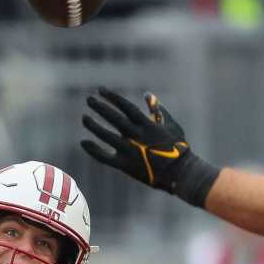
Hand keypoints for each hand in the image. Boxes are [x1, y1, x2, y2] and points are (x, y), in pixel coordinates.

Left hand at [81, 89, 219, 205]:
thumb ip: (158, 110)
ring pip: (106, 135)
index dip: (111, 97)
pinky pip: (105, 157)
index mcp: (146, 124)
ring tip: (84, 118)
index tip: (100, 90)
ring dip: (93, 125)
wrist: (180, 173)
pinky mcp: (125, 165)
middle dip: (100, 107)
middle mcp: (135, 135)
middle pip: (113, 117)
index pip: (124, 106)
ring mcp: (129, 150)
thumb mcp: (171, 124)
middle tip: (89, 100)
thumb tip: (147, 95)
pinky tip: (83, 142)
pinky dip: (93, 150)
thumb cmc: (178, 148)